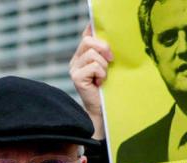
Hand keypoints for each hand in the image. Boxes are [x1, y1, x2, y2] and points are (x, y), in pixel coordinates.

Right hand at [69, 24, 112, 139]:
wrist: (103, 108)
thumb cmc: (109, 86)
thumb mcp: (108, 65)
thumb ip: (106, 51)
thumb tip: (112, 37)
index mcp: (82, 54)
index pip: (86, 35)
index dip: (93, 30)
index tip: (103, 35)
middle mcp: (75, 60)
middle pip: (88, 40)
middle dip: (103, 48)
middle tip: (111, 60)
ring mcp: (74, 69)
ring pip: (92, 54)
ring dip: (103, 65)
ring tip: (103, 76)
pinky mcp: (76, 77)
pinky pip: (93, 66)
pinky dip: (101, 73)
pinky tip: (99, 82)